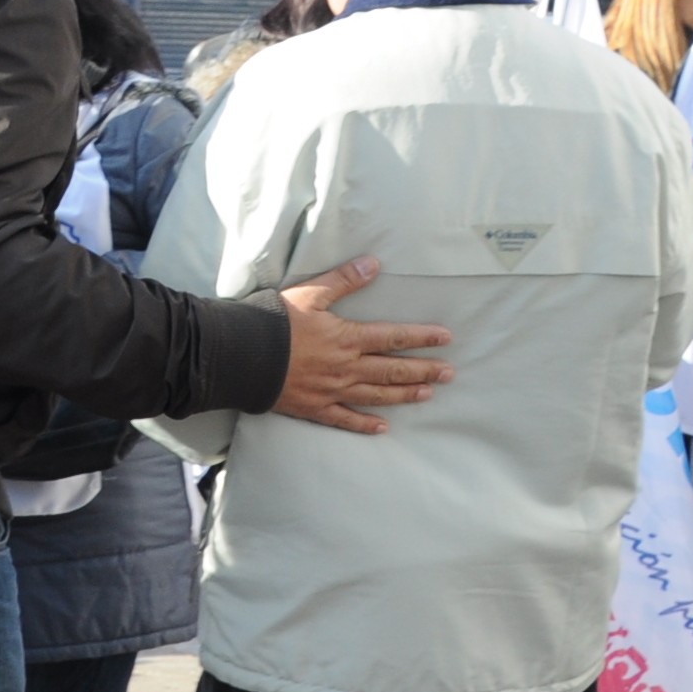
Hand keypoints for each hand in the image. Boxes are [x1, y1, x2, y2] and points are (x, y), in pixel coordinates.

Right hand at [266, 256, 452, 435]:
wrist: (242, 355)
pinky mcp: (315, 407)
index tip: (446, 339)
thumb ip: (343, 280)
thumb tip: (373, 263)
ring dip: (404, 395)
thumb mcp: (308, 293)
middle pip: (392, 370)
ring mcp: (332, 391)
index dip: (422, 337)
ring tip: (428, 394)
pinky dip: (365, 424)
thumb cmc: (274, 322)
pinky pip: (345, 419)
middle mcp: (346, 368)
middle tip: (450, 373)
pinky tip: (382, 428)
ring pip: (376, 395)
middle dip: (424, 370)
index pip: (393, 337)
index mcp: (347, 338)